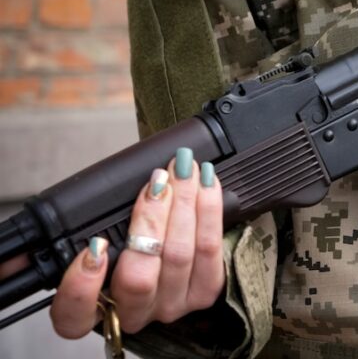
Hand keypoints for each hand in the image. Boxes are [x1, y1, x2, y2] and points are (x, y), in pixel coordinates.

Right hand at [49, 148, 224, 337]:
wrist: (173, 243)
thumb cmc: (123, 239)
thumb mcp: (93, 234)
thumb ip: (68, 238)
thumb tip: (13, 256)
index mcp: (94, 307)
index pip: (75, 314)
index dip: (82, 284)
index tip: (94, 246)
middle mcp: (133, 312)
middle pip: (139, 275)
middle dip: (150, 219)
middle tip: (158, 180)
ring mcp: (171, 304)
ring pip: (178, 257)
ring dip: (184, 205)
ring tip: (184, 171)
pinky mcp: (204, 291)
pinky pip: (209, 251)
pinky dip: (208, 212)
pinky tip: (206, 184)